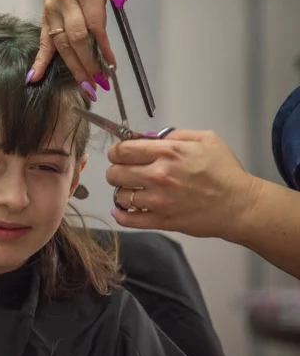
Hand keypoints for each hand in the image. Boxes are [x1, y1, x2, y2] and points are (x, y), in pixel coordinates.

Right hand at [27, 0, 129, 97]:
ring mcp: (53, 12)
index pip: (95, 26)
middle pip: (76, 40)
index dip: (103, 48)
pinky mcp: (45, 17)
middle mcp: (66, 3)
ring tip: (86, 86)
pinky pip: (42, 41)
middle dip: (89, 64)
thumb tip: (121, 0)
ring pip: (62, 45)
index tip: (111, 65)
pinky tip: (35, 78)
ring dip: (74, 68)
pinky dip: (39, 61)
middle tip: (99, 83)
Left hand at [105, 130, 260, 238]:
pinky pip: (127, 219)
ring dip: (123, 192)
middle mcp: (159, 175)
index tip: (119, 154)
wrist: (240, 205)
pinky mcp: (161, 221)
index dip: (116, 152)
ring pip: (119, 196)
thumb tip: (147, 137)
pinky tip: (126, 209)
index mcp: (168, 152)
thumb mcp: (205, 139)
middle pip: (114, 173)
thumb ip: (174, 135)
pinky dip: (121, 214)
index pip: (122, 150)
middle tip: (125, 173)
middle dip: (116, 171)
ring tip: (134, 190)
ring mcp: (159, 200)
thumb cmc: (225, 172)